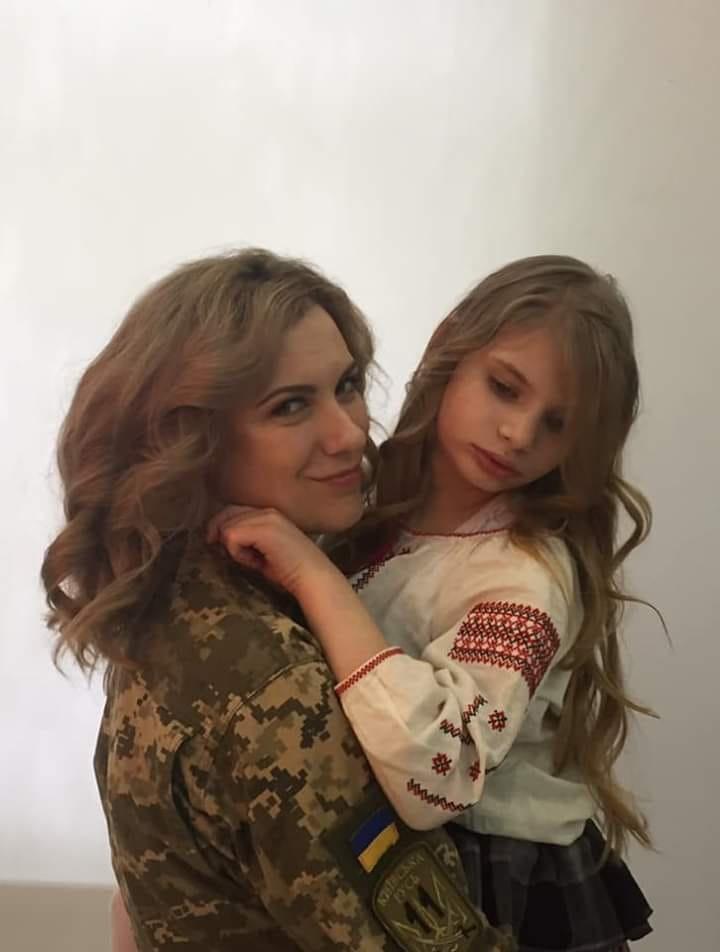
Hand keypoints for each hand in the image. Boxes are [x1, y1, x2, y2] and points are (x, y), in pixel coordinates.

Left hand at [206, 505, 338, 598]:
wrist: (312, 577)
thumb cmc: (289, 571)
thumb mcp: (263, 551)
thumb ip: (246, 539)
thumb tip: (219, 539)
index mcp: (269, 513)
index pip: (234, 510)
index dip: (222, 527)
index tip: (222, 546)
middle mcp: (267, 511)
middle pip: (226, 513)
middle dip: (220, 534)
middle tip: (229, 554)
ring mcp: (266, 518)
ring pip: (226, 527)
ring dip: (233, 548)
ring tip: (252, 561)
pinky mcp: (263, 529)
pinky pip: (231, 537)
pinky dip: (238, 554)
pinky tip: (255, 562)